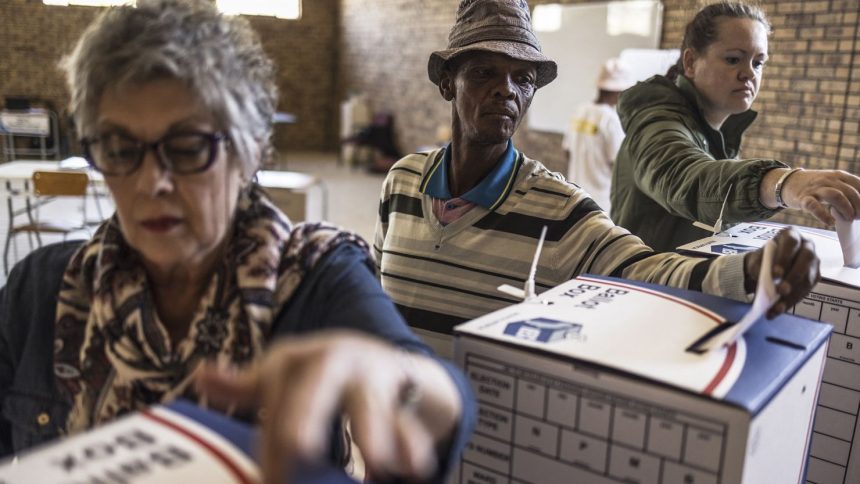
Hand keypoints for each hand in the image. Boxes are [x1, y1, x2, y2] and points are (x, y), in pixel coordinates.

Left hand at [194, 330, 461, 483]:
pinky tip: (411, 468)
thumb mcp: (286, 375)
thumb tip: (202, 374)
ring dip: (372, 432)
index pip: (274, 392)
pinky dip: (410, 443)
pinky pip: (407, 418)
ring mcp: (373, 370)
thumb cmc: (327, 376)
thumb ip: (247, 383)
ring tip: (375, 463)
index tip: (271, 479)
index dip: (271, 437)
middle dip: (307, 416)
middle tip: (298, 448)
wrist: (391, 364)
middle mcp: (335, 357)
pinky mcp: (405, 388)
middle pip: (317, 384)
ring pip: (369, 401)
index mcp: (299, 356)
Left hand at [743, 228, 819, 317]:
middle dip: (793, 277)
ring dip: (793, 294)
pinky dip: (792, 301)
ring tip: (777, 307)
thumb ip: (760, 267)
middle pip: (805, 260)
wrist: (764, 268)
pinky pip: (807, 290)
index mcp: (791, 235)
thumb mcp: (757, 260)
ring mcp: (813, 262)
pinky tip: (780, 309)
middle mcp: (807, 246)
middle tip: (780, 291)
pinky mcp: (815, 277)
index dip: (784, 258)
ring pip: (808, 278)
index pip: (791, 243)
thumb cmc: (762, 260)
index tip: (775, 274)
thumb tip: (766, 281)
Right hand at [766, 169, 859, 224]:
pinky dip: (824, 216)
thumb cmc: (815, 186)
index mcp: (838, 175)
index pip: (858, 184)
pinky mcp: (803, 198)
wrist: (788, 182)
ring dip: (846, 208)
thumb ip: (847, 189)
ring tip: (849, 219)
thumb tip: (859, 206)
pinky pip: (814, 206)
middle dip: (858, 206)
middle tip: (858, 217)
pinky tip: (830, 222)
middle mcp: (828, 180)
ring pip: (835, 195)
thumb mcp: (833, 182)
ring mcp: (815, 188)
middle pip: (849, 191)